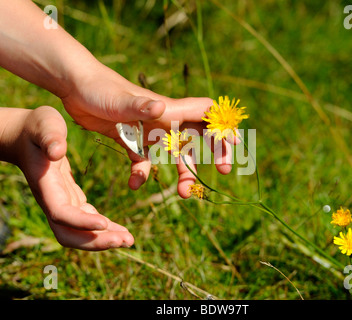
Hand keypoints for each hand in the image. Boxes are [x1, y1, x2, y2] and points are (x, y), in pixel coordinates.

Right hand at [17, 106, 133, 249]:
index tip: (104, 223)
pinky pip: (87, 220)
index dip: (81, 222)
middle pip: (69, 234)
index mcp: (46, 185)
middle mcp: (52, 200)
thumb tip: (58, 151)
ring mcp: (61, 202)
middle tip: (126, 240)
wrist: (24, 135)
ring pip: (79, 233)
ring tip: (129, 240)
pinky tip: (120, 231)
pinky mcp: (70, 199)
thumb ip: (50, 137)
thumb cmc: (36, 127)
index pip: (61, 213)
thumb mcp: (44, 124)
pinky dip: (103, 228)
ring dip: (103, 239)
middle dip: (96, 241)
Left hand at [61, 63, 234, 197]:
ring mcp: (149, 132)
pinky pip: (144, 161)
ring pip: (174, 155)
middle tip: (221, 173)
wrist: (75, 86)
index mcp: (167, 110)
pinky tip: (134, 184)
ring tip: (184, 194)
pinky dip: (142, 174)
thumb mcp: (119, 100)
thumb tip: (161, 107)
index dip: (223, 126)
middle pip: (197, 138)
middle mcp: (164, 121)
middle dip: (211, 154)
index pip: (205, 114)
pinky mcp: (132, 141)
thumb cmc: (100, 88)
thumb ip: (140, 105)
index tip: (236, 144)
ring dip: (183, 173)